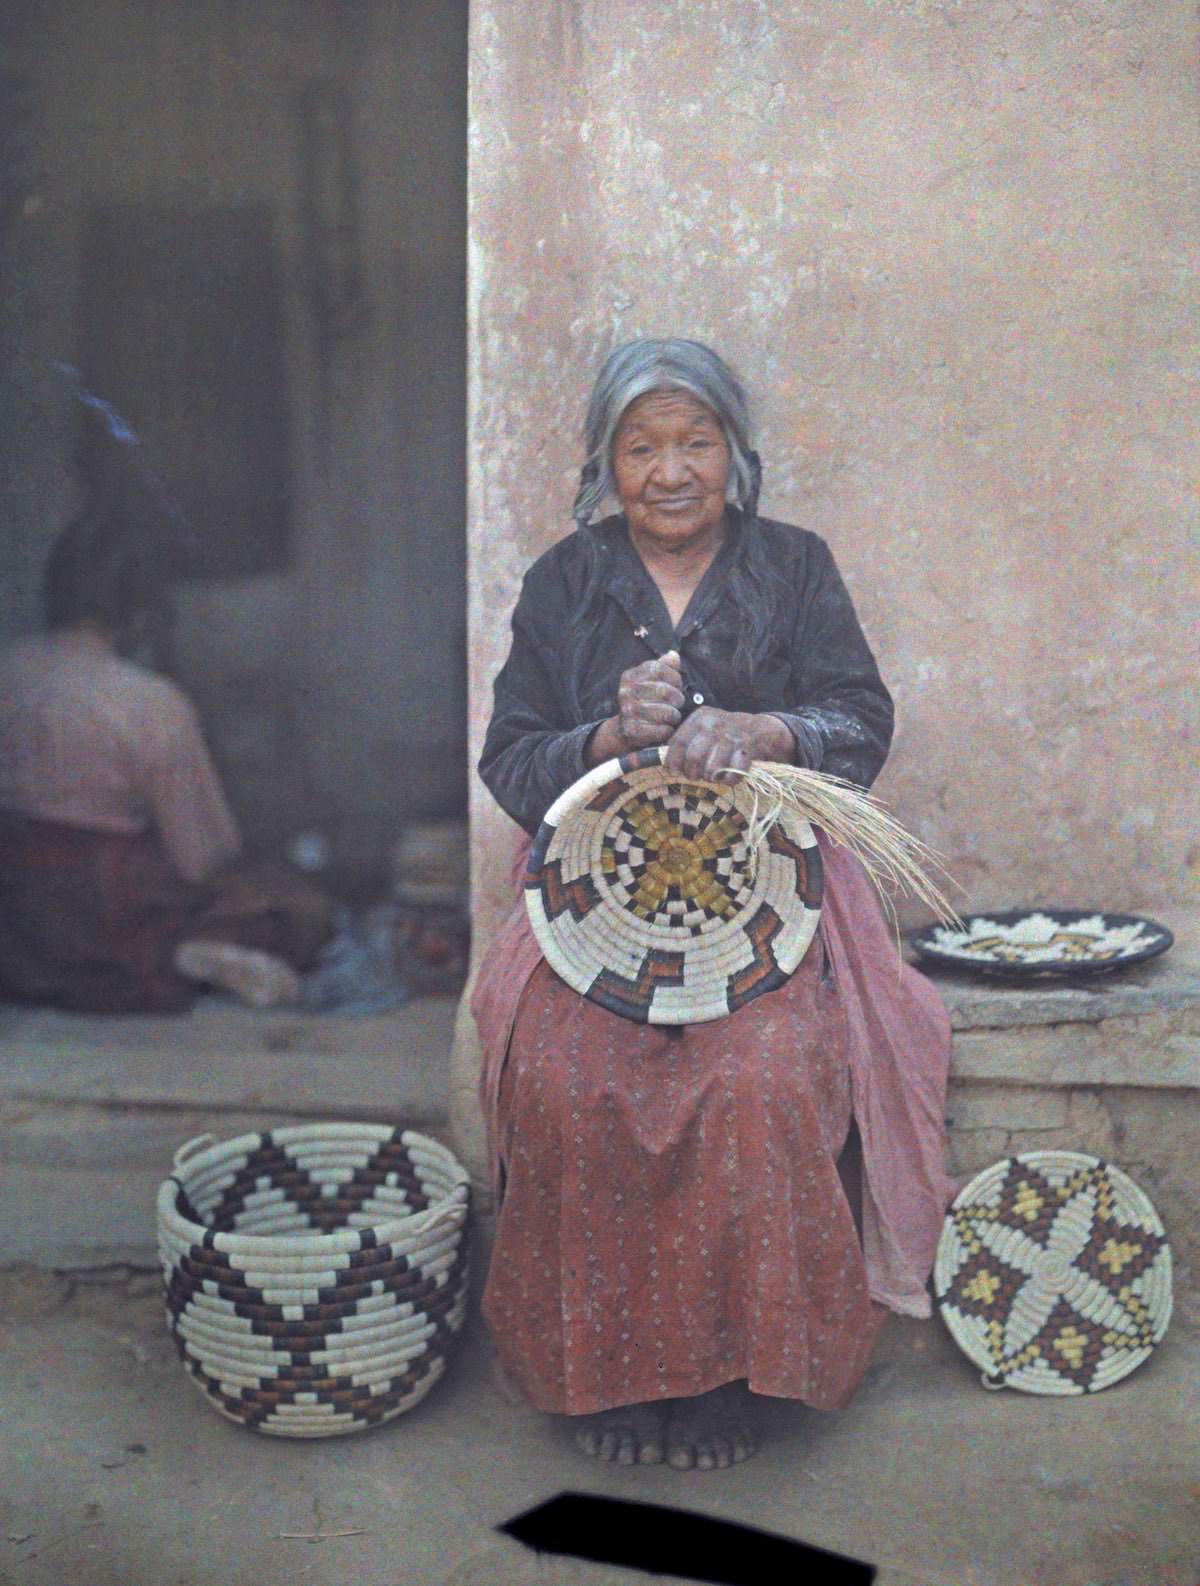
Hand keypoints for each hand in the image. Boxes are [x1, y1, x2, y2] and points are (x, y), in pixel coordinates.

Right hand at [588, 651, 684, 763]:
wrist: (625, 731)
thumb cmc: (644, 702)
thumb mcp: (650, 681)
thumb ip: (663, 666)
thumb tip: (674, 655)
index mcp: (630, 676)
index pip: (659, 668)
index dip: (674, 677)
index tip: (677, 685)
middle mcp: (626, 692)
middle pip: (665, 690)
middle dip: (678, 698)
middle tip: (677, 704)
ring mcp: (628, 712)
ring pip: (667, 712)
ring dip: (675, 716)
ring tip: (671, 717)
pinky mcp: (633, 732)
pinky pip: (663, 730)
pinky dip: (668, 730)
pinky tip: (664, 728)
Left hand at [663, 708, 794, 781]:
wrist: (760, 730)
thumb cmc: (723, 735)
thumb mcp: (703, 728)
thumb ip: (685, 741)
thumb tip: (660, 760)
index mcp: (699, 718)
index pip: (678, 742)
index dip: (673, 761)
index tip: (674, 771)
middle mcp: (714, 724)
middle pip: (694, 758)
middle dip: (692, 773)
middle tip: (696, 776)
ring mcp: (732, 736)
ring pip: (712, 769)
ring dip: (710, 777)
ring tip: (712, 776)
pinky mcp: (747, 750)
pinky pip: (732, 774)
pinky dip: (729, 780)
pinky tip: (728, 777)